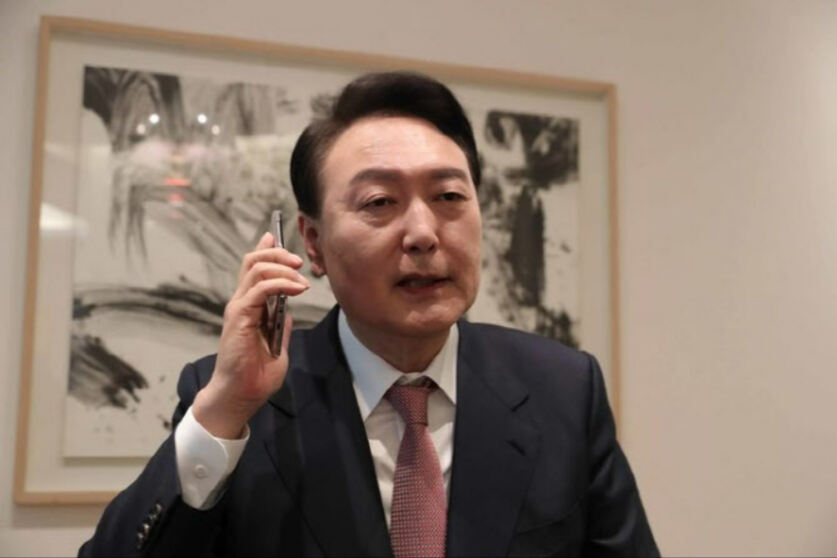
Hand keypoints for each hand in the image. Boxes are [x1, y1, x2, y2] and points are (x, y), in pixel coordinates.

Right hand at [193, 232, 309, 437]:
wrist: (240, 395)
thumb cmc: (256, 376)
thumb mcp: (277, 346)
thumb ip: (279, 326)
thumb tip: (288, 312)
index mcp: (249, 308)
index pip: (253, 269)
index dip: (265, 250)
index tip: (276, 236)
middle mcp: (241, 303)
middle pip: (253, 262)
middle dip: (277, 254)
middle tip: (299, 261)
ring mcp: (238, 308)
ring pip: (256, 269)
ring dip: (282, 267)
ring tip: (301, 277)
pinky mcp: (239, 317)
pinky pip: (259, 289)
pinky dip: (280, 283)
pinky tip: (296, 289)